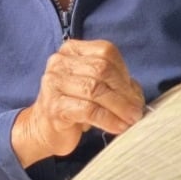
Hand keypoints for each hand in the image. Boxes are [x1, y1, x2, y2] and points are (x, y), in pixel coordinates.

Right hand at [11, 39, 144, 167]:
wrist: (44, 129)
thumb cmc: (74, 106)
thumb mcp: (95, 88)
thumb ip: (116, 83)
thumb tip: (136, 95)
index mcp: (71, 50)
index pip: (105, 51)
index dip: (124, 71)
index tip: (134, 93)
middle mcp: (59, 62)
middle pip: (101, 69)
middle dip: (124, 91)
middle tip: (136, 110)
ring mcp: (54, 83)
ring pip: (95, 89)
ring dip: (119, 107)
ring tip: (131, 120)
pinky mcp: (54, 106)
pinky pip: (88, 110)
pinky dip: (108, 120)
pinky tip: (118, 127)